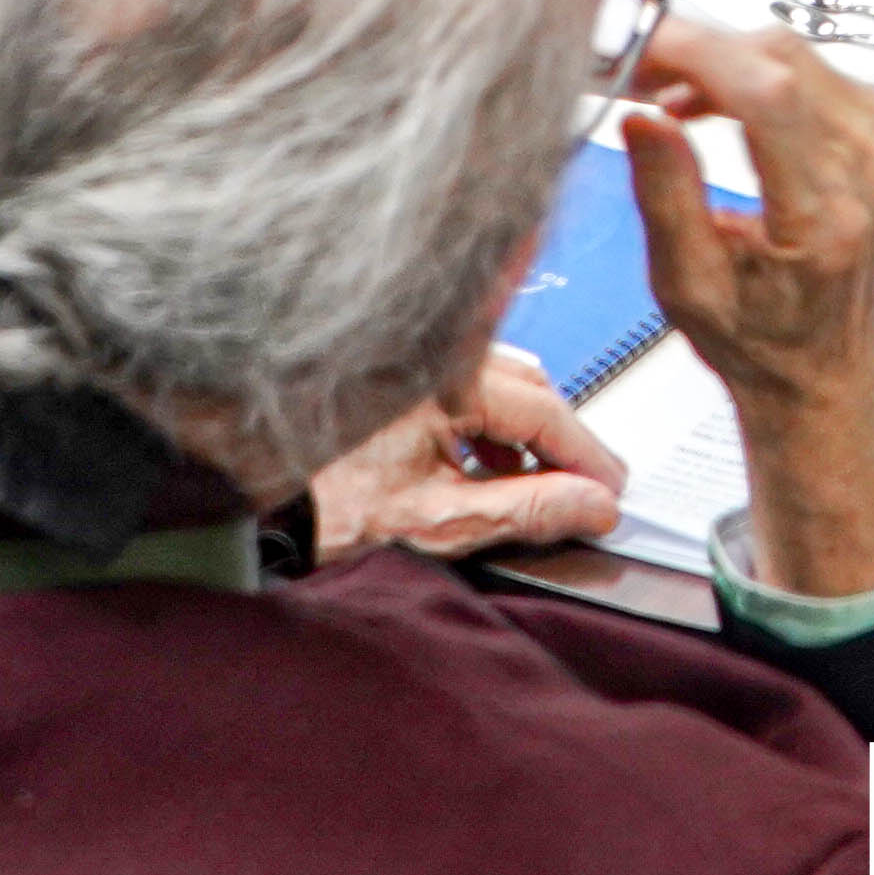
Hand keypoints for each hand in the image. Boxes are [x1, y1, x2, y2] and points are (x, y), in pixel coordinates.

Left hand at [305, 343, 631, 560]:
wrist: (259, 500)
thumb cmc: (331, 504)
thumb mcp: (441, 519)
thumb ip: (526, 509)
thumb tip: (594, 504)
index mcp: (450, 379)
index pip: (547, 413)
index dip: (588, 457)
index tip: (613, 493)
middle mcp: (436, 355)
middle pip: (533, 389)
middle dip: (567, 442)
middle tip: (595, 488)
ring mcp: (418, 361)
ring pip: (503, 384)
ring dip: (532, 433)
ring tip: (548, 484)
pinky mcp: (401, 376)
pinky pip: (469, 385)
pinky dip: (495, 424)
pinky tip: (493, 465)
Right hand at [622, 14, 873, 595]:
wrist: (822, 363)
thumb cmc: (763, 338)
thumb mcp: (687, 285)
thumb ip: (665, 196)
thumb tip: (642, 118)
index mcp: (826, 216)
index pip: (768, 93)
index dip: (696, 53)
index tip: (642, 44)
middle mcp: (872, 170)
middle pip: (778, 58)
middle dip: (697, 49)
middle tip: (639, 71)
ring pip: (792, 53)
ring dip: (723, 60)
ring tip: (670, 96)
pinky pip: (813, 67)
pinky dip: (756, 73)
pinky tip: (719, 102)